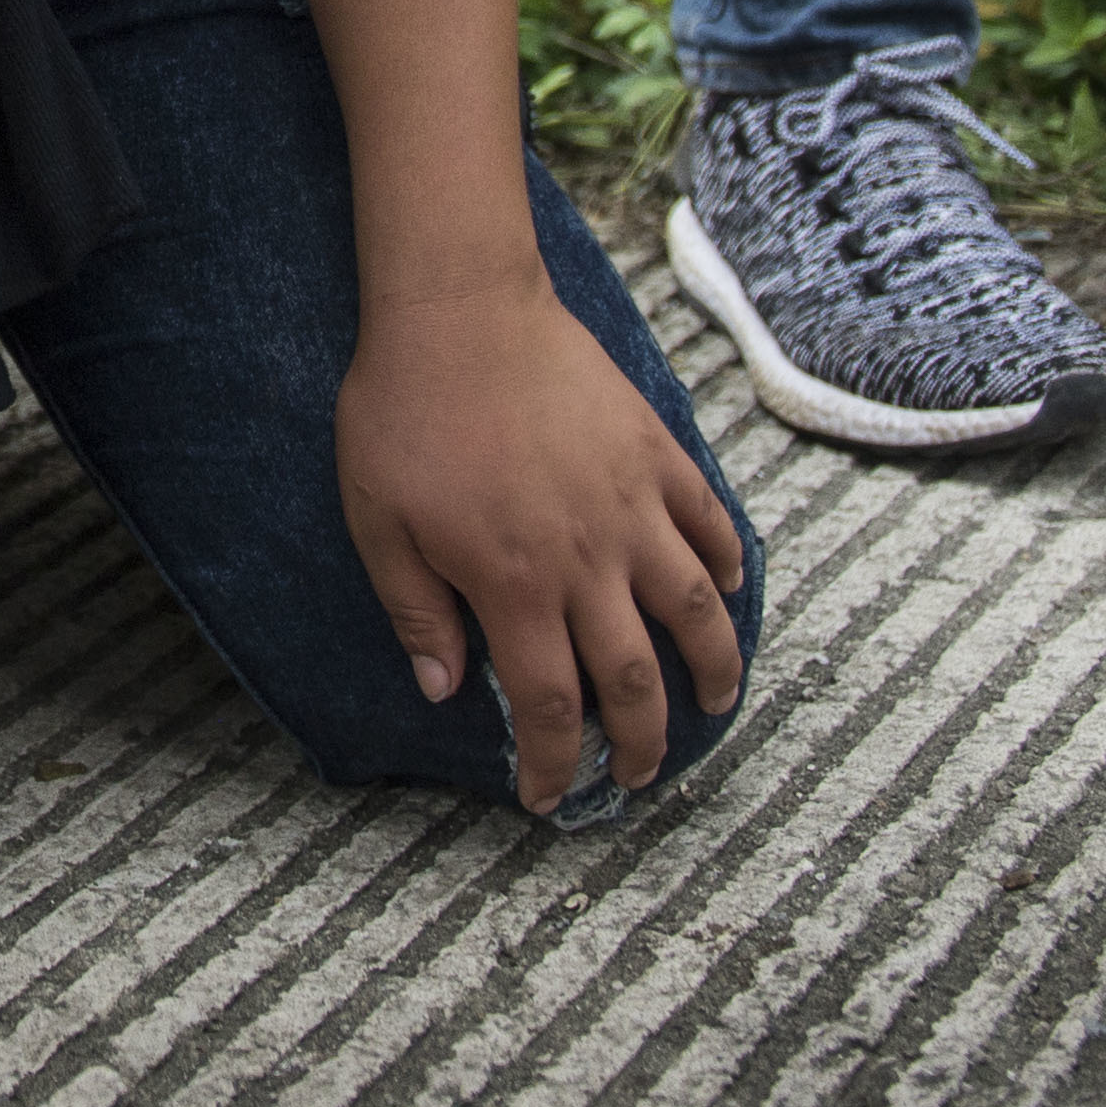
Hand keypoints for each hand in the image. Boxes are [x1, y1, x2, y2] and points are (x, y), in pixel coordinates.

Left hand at [337, 271, 747, 812]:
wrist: (459, 308)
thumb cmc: (402, 411)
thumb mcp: (378, 520)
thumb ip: (416, 610)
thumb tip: (443, 689)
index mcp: (514, 584)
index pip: (549, 706)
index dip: (553, 765)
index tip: (548, 798)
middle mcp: (587, 559)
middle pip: (634, 678)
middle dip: (640, 744)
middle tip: (636, 777)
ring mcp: (632, 506)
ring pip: (696, 612)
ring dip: (712, 670)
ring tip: (713, 704)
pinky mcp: (656, 454)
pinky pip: (710, 522)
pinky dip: (727, 564)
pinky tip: (726, 590)